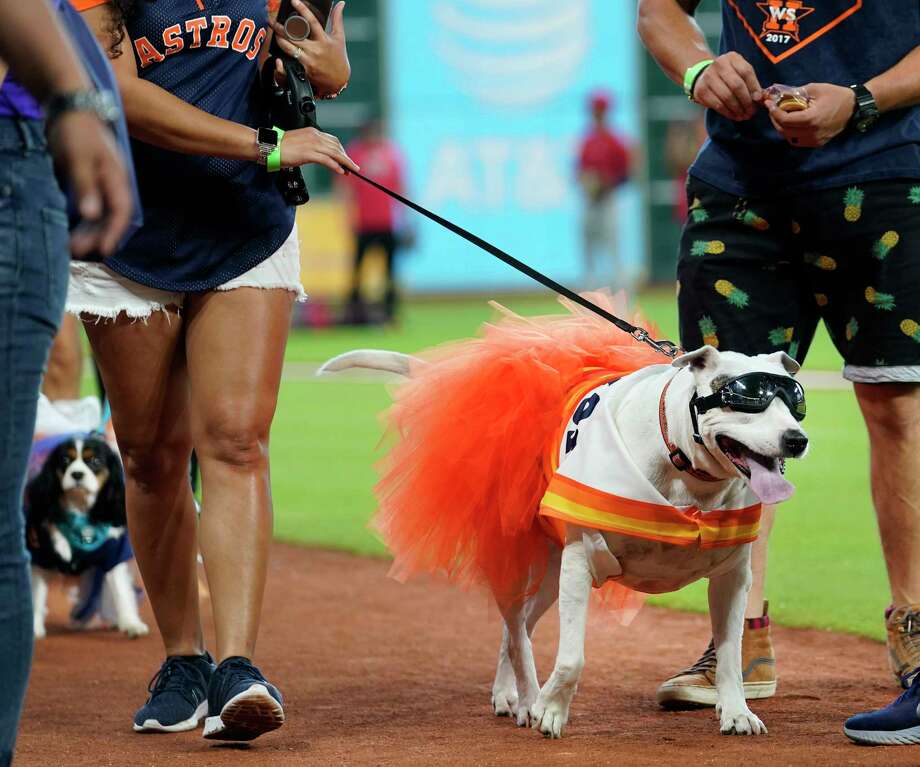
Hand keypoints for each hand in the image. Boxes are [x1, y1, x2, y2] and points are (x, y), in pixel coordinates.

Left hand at [47, 111, 131, 256]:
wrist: (69, 105)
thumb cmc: (76, 130)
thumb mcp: (79, 158)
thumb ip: (86, 186)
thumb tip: (91, 216)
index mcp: (117, 178)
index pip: (121, 211)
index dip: (114, 232)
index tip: (103, 250)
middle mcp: (113, 184)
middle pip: (110, 217)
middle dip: (96, 236)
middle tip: (76, 251)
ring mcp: (102, 182)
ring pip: (99, 213)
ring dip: (87, 230)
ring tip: (71, 245)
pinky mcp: (89, 180)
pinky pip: (89, 205)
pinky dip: (82, 219)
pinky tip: (71, 227)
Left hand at [271, 0, 349, 98]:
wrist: (339, 81)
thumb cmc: (339, 57)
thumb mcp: (339, 37)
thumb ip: (337, 19)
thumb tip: (341, 4)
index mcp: (323, 40)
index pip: (312, 22)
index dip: (303, 10)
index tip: (294, 1)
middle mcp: (315, 50)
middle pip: (294, 35)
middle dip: (280, 27)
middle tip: (272, 20)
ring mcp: (308, 61)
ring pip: (288, 48)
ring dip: (279, 39)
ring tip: (275, 34)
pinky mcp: (304, 71)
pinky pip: (289, 64)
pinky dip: (281, 58)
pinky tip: (276, 52)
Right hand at [280, 126, 358, 174]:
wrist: (270, 146)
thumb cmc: (281, 147)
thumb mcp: (300, 144)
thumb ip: (311, 147)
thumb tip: (320, 157)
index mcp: (313, 132)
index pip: (333, 141)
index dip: (341, 151)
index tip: (346, 159)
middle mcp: (314, 136)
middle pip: (336, 147)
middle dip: (346, 158)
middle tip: (353, 167)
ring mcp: (312, 144)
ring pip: (334, 153)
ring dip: (345, 162)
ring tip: (351, 170)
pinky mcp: (309, 153)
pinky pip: (327, 160)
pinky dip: (335, 166)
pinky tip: (341, 171)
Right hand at [692, 52, 762, 120]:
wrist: (703, 76)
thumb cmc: (727, 75)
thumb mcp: (739, 71)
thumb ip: (749, 82)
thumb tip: (759, 98)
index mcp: (732, 57)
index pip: (746, 72)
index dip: (754, 87)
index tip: (758, 99)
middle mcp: (719, 64)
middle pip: (736, 85)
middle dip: (746, 101)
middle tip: (751, 111)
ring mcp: (708, 77)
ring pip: (727, 96)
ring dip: (737, 109)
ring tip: (743, 115)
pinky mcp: (701, 91)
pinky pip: (717, 104)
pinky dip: (727, 112)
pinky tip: (733, 115)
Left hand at [765, 83, 855, 147]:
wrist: (854, 107)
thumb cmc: (835, 95)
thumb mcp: (815, 89)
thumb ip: (794, 93)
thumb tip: (777, 95)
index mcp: (812, 119)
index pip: (784, 120)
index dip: (773, 112)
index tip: (768, 103)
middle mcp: (812, 133)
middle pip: (784, 130)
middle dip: (775, 119)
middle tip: (772, 109)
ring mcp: (815, 140)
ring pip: (789, 137)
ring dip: (782, 127)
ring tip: (781, 115)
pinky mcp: (817, 143)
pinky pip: (797, 140)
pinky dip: (791, 132)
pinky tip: (792, 123)